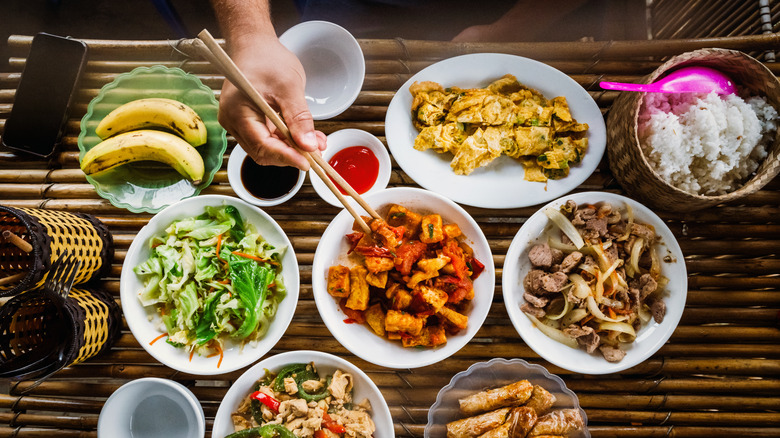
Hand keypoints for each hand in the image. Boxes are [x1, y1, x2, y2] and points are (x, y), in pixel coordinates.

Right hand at [218, 36, 326, 169]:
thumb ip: (299, 118)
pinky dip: (287, 141)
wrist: (255, 45)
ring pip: (266, 149)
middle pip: (262, 152)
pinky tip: (305, 138)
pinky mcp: (248, 122)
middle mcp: (233, 122)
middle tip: (316, 154)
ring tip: (316, 144)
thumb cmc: (267, 59)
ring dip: (291, 150)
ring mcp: (239, 123)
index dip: (286, 157)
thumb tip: (308, 146)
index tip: (307, 162)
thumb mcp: (289, 86)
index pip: (262, 145)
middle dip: (290, 155)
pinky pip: (268, 139)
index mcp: (237, 112)